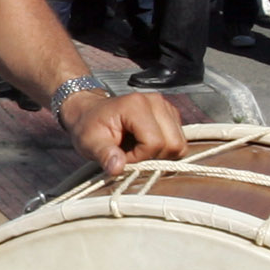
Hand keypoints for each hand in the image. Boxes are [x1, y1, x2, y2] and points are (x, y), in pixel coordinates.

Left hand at [67, 87, 186, 173]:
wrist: (90, 113)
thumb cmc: (89, 126)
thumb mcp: (90, 143)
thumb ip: (105, 154)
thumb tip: (117, 167)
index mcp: (136, 105)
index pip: (154, 142)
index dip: (140, 157)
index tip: (122, 155)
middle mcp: (156, 102)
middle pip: (174, 144)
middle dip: (154, 156)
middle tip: (131, 153)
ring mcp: (166, 107)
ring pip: (179, 144)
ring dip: (160, 153)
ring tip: (137, 148)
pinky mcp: (170, 115)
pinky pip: (178, 140)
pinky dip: (164, 148)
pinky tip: (145, 144)